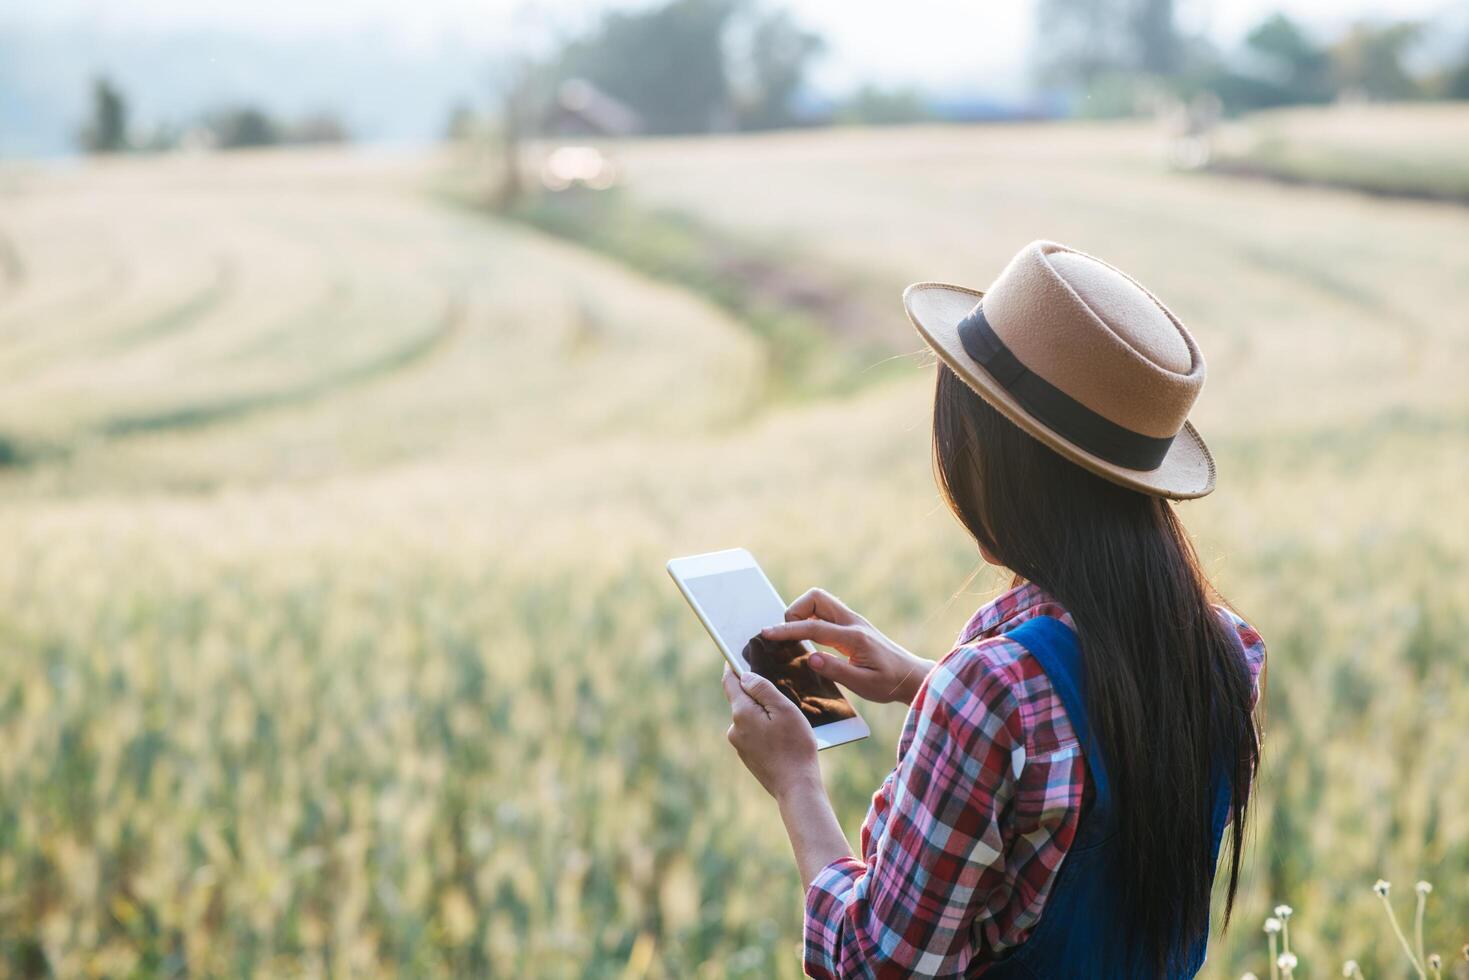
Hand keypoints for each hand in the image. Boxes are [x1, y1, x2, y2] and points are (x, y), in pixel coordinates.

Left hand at [723, 665, 820, 800]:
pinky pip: (754, 733)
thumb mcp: (783, 709)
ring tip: (787, 719)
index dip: (732, 666)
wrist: (796, 787)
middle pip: (741, 700)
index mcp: (741, 713)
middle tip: (776, 687)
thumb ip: (762, 688)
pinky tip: (783, 736)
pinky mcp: (748, 756)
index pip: (730, 682)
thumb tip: (743, 676)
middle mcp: (735, 728)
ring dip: (763, 713)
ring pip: (750, 717)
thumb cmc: (794, 745)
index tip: (733, 654)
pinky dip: (765, 729)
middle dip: (755, 692)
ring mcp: (740, 745)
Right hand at [761, 588, 934, 704]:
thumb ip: (836, 671)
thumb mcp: (864, 685)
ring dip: (802, 613)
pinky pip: (824, 613)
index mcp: (854, 637)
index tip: (767, 633)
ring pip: (819, 601)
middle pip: (816, 598)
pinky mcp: (851, 625)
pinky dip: (810, 619)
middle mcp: (852, 622)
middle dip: (795, 611)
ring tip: (795, 637)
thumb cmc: (889, 683)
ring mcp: (852, 621)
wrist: (911, 676)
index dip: (788, 630)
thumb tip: (811, 658)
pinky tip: (806, 638)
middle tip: (787, 635)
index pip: (814, 627)